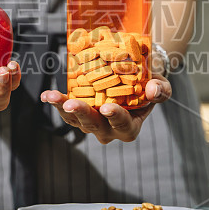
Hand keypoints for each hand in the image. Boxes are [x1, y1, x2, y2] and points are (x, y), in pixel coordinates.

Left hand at [40, 73, 171, 143]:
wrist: (135, 79)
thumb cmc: (149, 84)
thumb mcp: (161, 85)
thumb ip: (161, 90)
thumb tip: (154, 90)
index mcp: (130, 128)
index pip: (123, 125)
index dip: (115, 117)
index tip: (107, 108)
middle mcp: (109, 130)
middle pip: (94, 125)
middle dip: (82, 114)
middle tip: (71, 104)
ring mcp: (92, 124)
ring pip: (75, 121)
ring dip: (62, 108)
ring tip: (51, 96)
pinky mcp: (79, 114)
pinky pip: (65, 112)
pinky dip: (56, 103)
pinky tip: (47, 95)